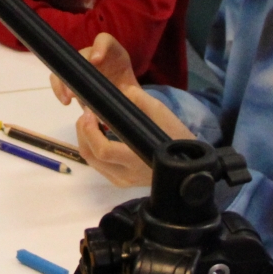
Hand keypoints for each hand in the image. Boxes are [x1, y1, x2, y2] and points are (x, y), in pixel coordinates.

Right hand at [49, 33, 138, 104]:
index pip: (105, 41)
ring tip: (68, 98)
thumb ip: (137, 96)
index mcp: (115, 55)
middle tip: (77, 88)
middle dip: (77, 69)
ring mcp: (82, 68)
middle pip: (82, 54)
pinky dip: (59, 89)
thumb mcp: (140, 95)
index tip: (96, 60)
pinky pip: (59, 79)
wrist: (125, 105)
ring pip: (67, 65)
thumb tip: (128, 97)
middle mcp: (96, 57)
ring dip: (64, 80)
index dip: (100, 47)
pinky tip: (66, 102)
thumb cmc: (134, 97)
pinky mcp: (72, 81)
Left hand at [49, 34, 194, 187]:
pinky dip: (92, 148)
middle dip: (82, 132)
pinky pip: (98, 166)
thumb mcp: (162, 114)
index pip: (103, 150)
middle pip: (91, 156)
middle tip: (87, 114)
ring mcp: (123, 181)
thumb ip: (140, 101)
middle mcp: (126, 175)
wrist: (189, 164)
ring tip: (90, 122)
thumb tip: (121, 91)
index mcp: (136, 159)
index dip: (90, 130)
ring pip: (92, 162)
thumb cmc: (177, 138)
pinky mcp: (121, 182)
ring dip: (85, 140)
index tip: (91, 112)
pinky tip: (98, 134)